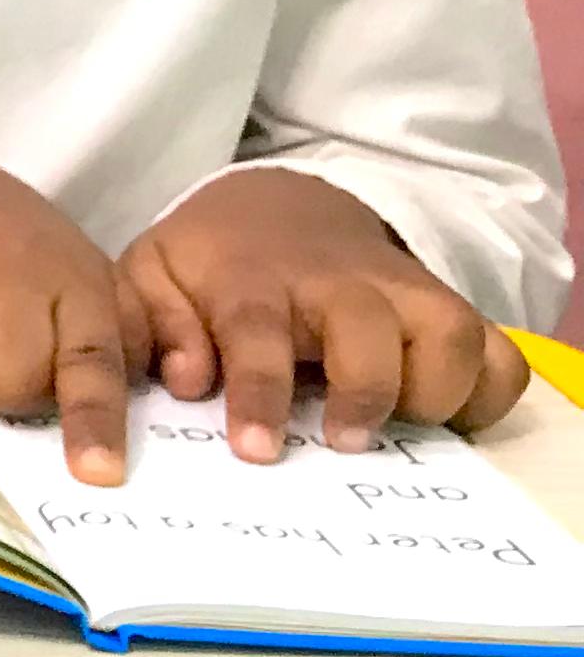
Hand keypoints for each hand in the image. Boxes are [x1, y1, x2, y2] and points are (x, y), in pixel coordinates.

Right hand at [0, 134, 148, 484]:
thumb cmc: (7, 244)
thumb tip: (159, 390)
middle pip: (11, 389)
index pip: (92, 359)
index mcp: (73, 277)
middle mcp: (7, 269)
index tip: (96, 472)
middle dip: (2, 390)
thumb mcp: (77, 271)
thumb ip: (121, 332)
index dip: (93, 419)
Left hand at [122, 166, 528, 460]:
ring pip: (453, 332)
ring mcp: (404, 294)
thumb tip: (186, 380)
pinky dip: (493, 393)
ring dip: (439, 390)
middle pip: (370, 326)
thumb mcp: (156, 274)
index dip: (260, 392)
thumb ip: (156, 324)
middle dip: (365, 390)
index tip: (258, 449)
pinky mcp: (449, 313)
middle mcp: (339, 285)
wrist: (282, 206)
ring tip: (403, 426)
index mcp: (253, 280)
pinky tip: (452, 420)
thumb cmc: (213, 261)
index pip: (257, 331)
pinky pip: (500, 354)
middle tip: (344, 444)